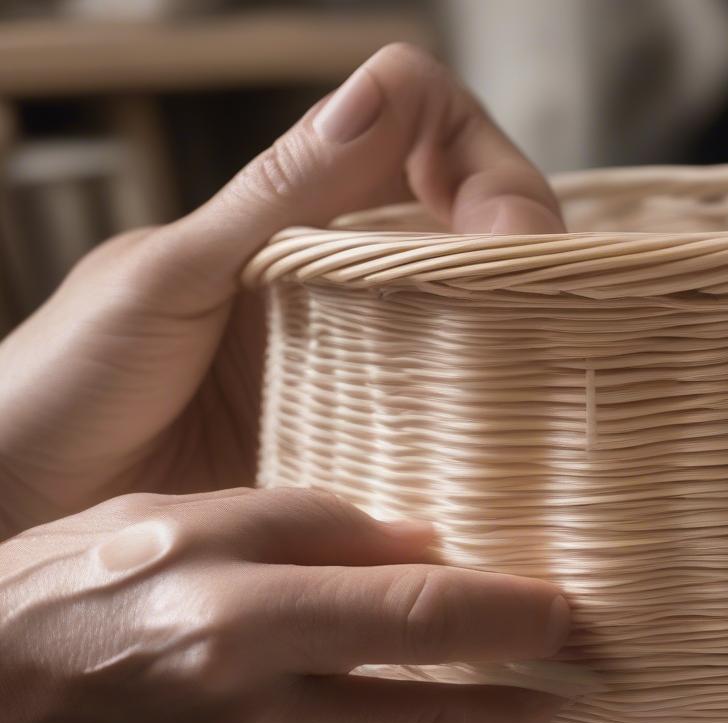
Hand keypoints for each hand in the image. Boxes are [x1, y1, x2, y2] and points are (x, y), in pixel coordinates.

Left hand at [0, 43, 563, 537]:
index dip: (486, 168)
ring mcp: (356, 370)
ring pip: (474, 335)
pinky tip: (491, 467)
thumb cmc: (67, 381)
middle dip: (531, 266)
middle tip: (551, 339)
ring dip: (519, 356)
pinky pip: (439, 431)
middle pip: (476, 238)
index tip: (507, 249)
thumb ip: (280, 195)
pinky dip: (478, 438)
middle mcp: (342, 287)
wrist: (26, 501)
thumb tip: (386, 92)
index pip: (430, 135)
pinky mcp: (355, 452)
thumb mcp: (170, 275)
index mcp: (299, 222)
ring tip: (542, 408)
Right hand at [0, 487, 568, 722]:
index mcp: (250, 614)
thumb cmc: (80, 588)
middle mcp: (258, 715)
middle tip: (561, 688)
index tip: (566, 615)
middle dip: (516, 710)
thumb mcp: (192, 516)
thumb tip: (424, 546)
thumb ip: (314, 524)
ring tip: (435, 696)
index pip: (421, 616)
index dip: (510, 616)